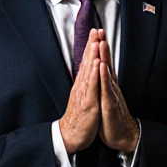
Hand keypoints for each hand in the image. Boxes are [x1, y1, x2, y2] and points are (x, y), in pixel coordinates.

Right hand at [59, 29, 100, 153]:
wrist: (70, 136)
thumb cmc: (78, 117)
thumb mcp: (82, 96)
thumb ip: (85, 83)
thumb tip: (87, 71)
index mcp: (82, 84)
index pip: (87, 61)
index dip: (91, 46)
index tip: (95, 32)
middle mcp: (82, 86)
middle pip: (87, 62)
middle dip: (92, 45)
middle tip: (96, 29)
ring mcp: (85, 94)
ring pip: (89, 72)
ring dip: (93, 56)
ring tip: (96, 42)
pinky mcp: (88, 104)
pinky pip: (92, 88)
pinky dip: (94, 76)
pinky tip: (96, 66)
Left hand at [98, 32, 139, 154]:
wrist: (122, 136)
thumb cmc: (112, 117)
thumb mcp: (105, 97)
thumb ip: (104, 84)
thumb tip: (101, 71)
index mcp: (108, 85)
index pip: (104, 62)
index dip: (100, 48)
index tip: (97, 33)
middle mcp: (111, 86)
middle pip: (106, 62)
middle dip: (103, 46)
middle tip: (100, 30)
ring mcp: (111, 94)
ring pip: (107, 73)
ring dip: (105, 57)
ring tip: (102, 43)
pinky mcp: (109, 104)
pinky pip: (106, 89)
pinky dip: (104, 77)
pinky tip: (102, 67)